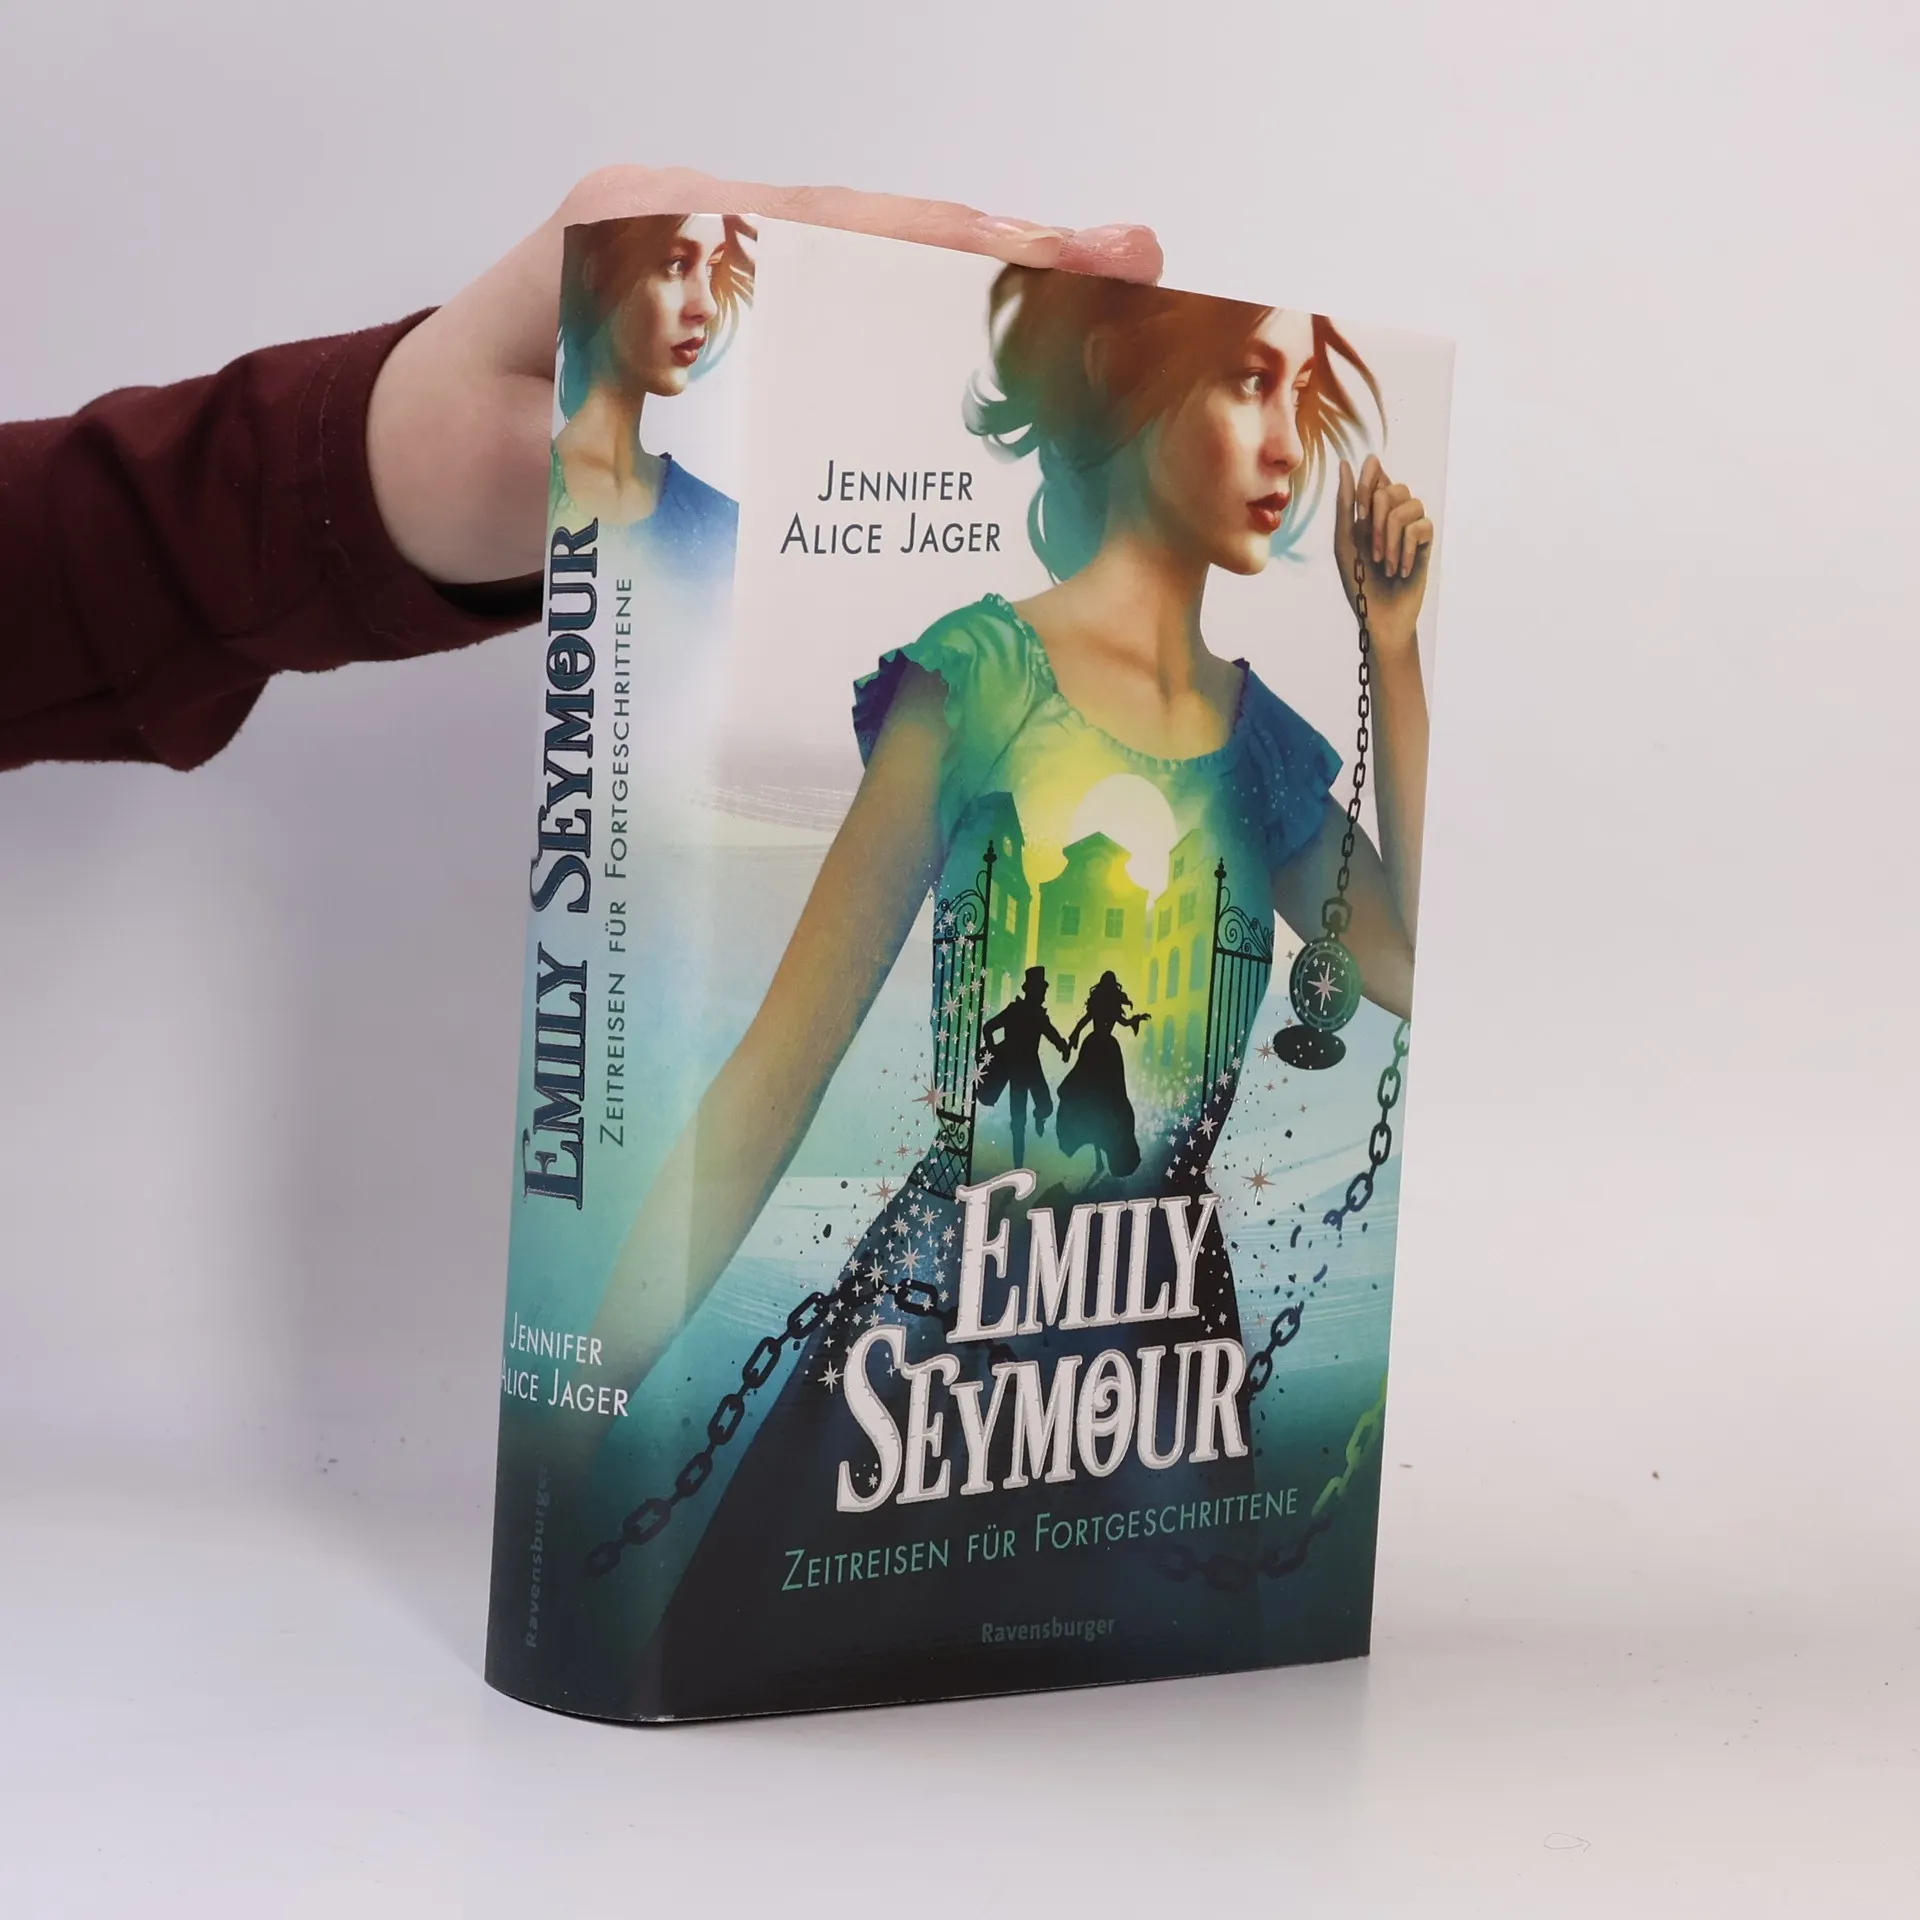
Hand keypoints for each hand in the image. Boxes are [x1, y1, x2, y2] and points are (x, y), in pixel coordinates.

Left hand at [367, 166, 1163, 584]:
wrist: (393, 471)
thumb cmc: (445, 453)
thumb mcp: (510, 457)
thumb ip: (603, 441)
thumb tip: (714, 448)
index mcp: (646, 230)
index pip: (822, 229)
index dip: (946, 248)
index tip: (1056, 259)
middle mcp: (696, 232)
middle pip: (874, 238)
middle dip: (1007, 257)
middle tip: (1136, 265)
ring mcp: (719, 285)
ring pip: (871, 278)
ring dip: (987, 299)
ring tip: (1115, 309)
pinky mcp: (731, 340)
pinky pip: (841, 329)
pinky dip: (926, 344)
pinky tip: (1012, 373)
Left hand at [1334, 454, 1433, 663]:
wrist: (1379, 615)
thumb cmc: (1359, 580)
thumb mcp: (1344, 541)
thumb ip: (1345, 504)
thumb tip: (1345, 464)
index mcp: (1370, 509)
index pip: (1375, 473)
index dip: (1369, 481)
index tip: (1362, 512)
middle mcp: (1393, 512)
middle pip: (1391, 488)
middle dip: (1375, 521)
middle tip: (1371, 553)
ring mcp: (1412, 524)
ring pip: (1408, 505)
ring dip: (1390, 539)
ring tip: (1385, 565)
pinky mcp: (1426, 541)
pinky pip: (1420, 527)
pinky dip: (1405, 551)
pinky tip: (1401, 570)